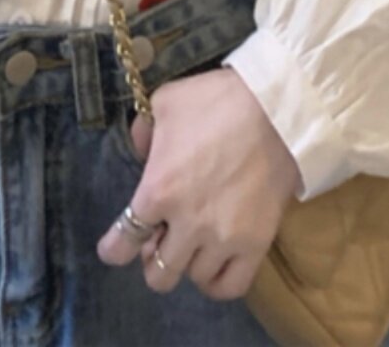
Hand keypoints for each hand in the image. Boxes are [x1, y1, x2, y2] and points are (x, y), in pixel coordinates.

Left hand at [96, 67, 301, 301]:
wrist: (275, 110)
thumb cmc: (216, 102)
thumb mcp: (165, 102)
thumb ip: (144, 132)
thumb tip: (142, 151)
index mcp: (158, 190)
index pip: (124, 240)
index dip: (113, 249)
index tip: (113, 249)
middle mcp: (187, 224)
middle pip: (158, 274)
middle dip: (152, 259)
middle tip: (160, 238)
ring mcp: (223, 239)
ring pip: (194, 277)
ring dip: (188, 262)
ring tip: (193, 241)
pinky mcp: (255, 245)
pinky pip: (230, 286)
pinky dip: (218, 283)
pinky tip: (215, 265)